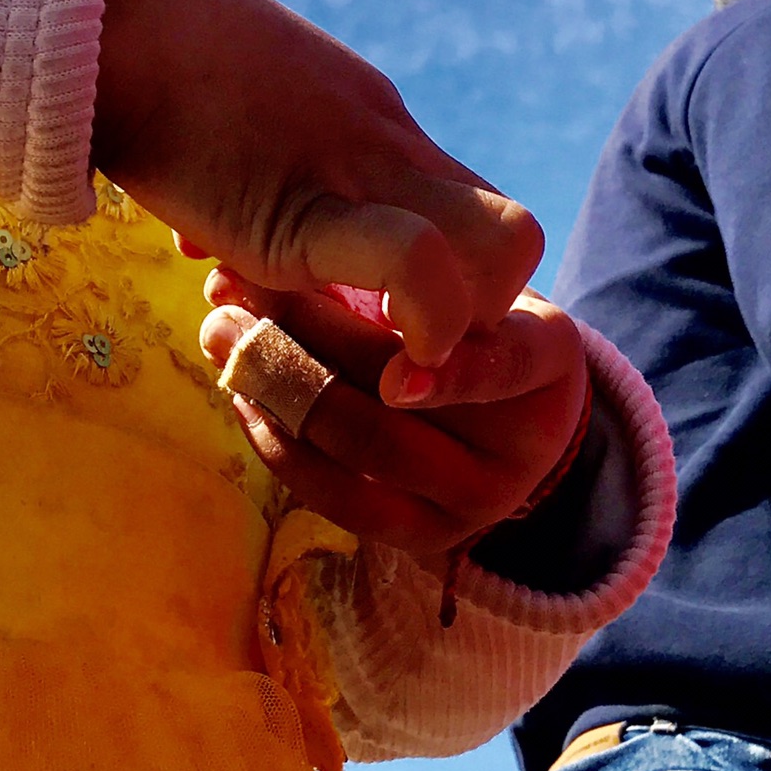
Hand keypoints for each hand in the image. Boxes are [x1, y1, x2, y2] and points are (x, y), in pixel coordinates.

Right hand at [92, 0, 541, 363]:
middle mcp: (385, 144)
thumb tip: (210, 236)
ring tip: (380, 358)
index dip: (460, 288)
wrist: (102, 22)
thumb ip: (253, 177)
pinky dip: (425, 319)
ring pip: (501, 248)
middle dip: (477, 315)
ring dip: (458, 326)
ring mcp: (357, 172)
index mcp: (370, 127)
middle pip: (511, 236)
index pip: (473, 213)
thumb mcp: (228, 125)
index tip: (397, 333)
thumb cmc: (146, 68)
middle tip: (398, 354)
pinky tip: (381, 357)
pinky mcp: (304, 209)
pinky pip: (415, 259)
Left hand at [198, 277, 589, 557]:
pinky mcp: (429, 536)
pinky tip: (243, 395)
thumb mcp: (467, 282)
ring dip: (279, 384)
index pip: (509, 360)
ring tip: (221, 331)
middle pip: (408, 404)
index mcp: (549, 355)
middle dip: (310, 336)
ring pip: (367, 448)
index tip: (389, 350)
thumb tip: (292, 233)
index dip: (450, 366)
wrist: (505, 412)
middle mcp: (528, 437)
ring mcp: (480, 497)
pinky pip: (344, 501)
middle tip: (237, 287)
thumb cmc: (468, 317)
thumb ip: (412, 262)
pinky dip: (283, 444)